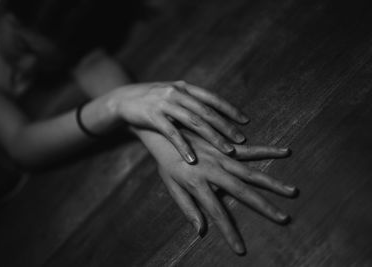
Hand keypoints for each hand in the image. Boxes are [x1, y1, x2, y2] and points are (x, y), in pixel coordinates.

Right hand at [112, 81, 248, 162]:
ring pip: (194, 121)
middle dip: (225, 126)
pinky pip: (171, 133)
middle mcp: (177, 92)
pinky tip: (193, 159)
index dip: (230, 109)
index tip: (245, 121)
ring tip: (226, 150)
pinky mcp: (152, 116)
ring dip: (212, 137)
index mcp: (184, 88)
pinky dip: (183, 146)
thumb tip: (213, 115)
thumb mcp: (172, 95)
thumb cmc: (152, 101)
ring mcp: (164, 103)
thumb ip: (190, 102)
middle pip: (207, 111)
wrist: (123, 99)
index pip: (212, 98)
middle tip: (240, 140)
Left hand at [134, 128, 296, 254]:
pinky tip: (285, 152)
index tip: (241, 250)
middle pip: (241, 192)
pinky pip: (249, 149)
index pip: (216, 214)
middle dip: (264, 207)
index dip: (229, 232)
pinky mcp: (225, 144)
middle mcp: (213, 170)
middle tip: (284, 219)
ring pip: (251, 171)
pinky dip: (268, 151)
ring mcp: (221, 156)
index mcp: (197, 184)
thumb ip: (187, 208)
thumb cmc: (167, 162)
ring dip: (272, 182)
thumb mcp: (172, 186)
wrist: (164, 130)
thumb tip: (202, 232)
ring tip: (292, 191)